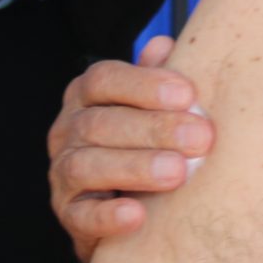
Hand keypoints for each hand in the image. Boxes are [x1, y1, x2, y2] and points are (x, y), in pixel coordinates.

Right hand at [46, 35, 213, 262]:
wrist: (129, 207)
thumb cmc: (145, 143)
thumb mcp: (153, 108)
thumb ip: (158, 78)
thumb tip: (164, 46)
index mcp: (87, 96)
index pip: (104, 79)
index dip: (144, 84)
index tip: (188, 94)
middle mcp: (68, 130)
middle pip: (100, 123)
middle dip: (153, 129)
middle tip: (199, 138)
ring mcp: (62, 173)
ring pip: (86, 166)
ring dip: (135, 168)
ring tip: (177, 172)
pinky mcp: (68, 215)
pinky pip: (81, 216)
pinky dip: (108, 216)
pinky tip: (138, 215)